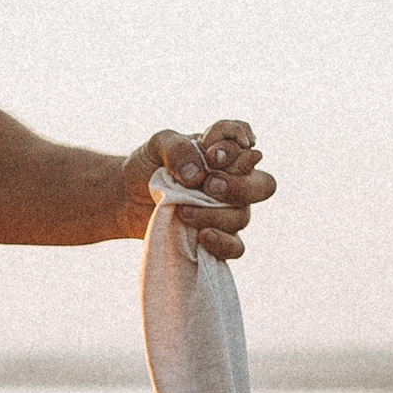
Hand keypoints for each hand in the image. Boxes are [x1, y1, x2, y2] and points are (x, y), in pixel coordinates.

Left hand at [116, 119, 272, 258]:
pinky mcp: (217, 237)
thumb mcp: (158, 145)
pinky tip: (202, 236)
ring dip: (214, 214)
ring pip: (242, 217)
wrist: (127, 196)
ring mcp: (228, 211)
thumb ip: (178, 149)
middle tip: (209, 186)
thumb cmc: (148, 164)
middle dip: (239, 187)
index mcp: (225, 151)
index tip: (210, 155)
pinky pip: (235, 248)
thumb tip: (197, 175)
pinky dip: (222, 243)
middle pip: (264, 185)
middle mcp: (235, 181)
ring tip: (182, 210)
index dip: (233, 151)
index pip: (246, 145)